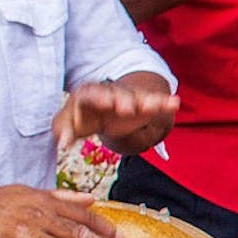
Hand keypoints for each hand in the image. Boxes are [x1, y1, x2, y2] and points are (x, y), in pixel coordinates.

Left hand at [51, 80, 179, 149]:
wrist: (100, 108)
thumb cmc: (82, 117)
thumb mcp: (67, 123)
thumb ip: (63, 132)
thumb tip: (63, 145)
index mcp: (88, 94)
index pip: (92, 94)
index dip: (99, 98)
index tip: (106, 104)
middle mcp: (110, 92)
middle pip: (117, 94)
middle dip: (122, 101)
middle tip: (127, 108)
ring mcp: (128, 97)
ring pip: (137, 97)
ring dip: (145, 101)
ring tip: (154, 106)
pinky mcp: (141, 103)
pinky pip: (154, 102)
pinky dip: (163, 103)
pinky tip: (174, 103)